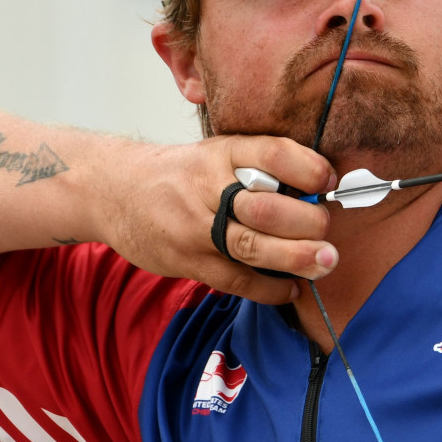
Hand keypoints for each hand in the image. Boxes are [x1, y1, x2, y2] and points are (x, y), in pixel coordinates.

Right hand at [96, 136, 338, 302]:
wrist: (111, 191)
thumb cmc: (179, 174)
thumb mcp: (215, 154)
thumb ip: (259, 168)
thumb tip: (319, 191)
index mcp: (221, 153)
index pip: (271, 153)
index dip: (307, 168)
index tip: (329, 180)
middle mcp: (208, 187)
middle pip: (265, 208)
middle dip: (306, 222)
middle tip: (329, 231)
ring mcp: (195, 228)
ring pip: (252, 247)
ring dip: (295, 258)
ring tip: (325, 262)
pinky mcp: (186, 261)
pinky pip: (235, 280)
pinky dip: (269, 288)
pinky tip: (291, 287)